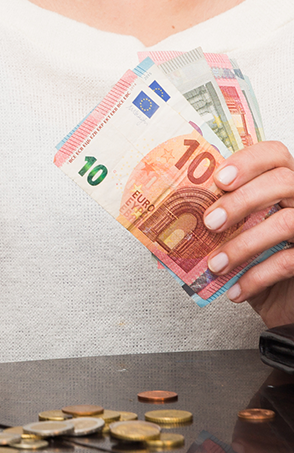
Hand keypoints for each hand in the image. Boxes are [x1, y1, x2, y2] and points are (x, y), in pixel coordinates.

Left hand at [201, 141, 293, 325]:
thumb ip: (214, 214)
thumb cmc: (252, 258)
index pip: (274, 153)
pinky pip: (290, 262)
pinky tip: (234, 289)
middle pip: (283, 182)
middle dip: (241, 200)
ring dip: (243, 245)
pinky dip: (257, 277)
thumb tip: (170, 212)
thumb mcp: (232, 231)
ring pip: (287, 222)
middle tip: (210, 222)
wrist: (279, 299)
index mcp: (280, 182)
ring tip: (214, 265)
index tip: (219, 178)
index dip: (248, 161)